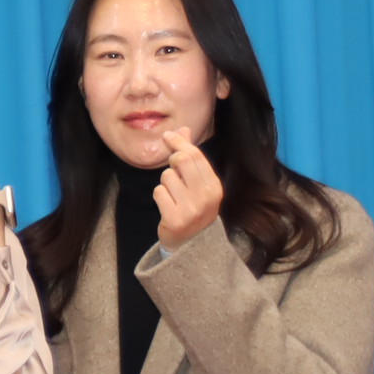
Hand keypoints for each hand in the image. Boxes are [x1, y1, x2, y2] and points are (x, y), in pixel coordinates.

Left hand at [154, 126, 223, 246]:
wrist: (190, 244)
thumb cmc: (192, 206)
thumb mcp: (197, 182)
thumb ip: (191, 156)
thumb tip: (183, 129)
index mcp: (214, 186)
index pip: (195, 155)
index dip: (179, 142)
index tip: (168, 136)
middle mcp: (206, 197)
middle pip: (181, 161)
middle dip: (172, 162)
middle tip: (174, 173)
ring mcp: (191, 209)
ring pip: (166, 177)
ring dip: (165, 183)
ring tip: (174, 196)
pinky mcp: (174, 219)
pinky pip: (158, 192)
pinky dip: (159, 196)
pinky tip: (167, 206)